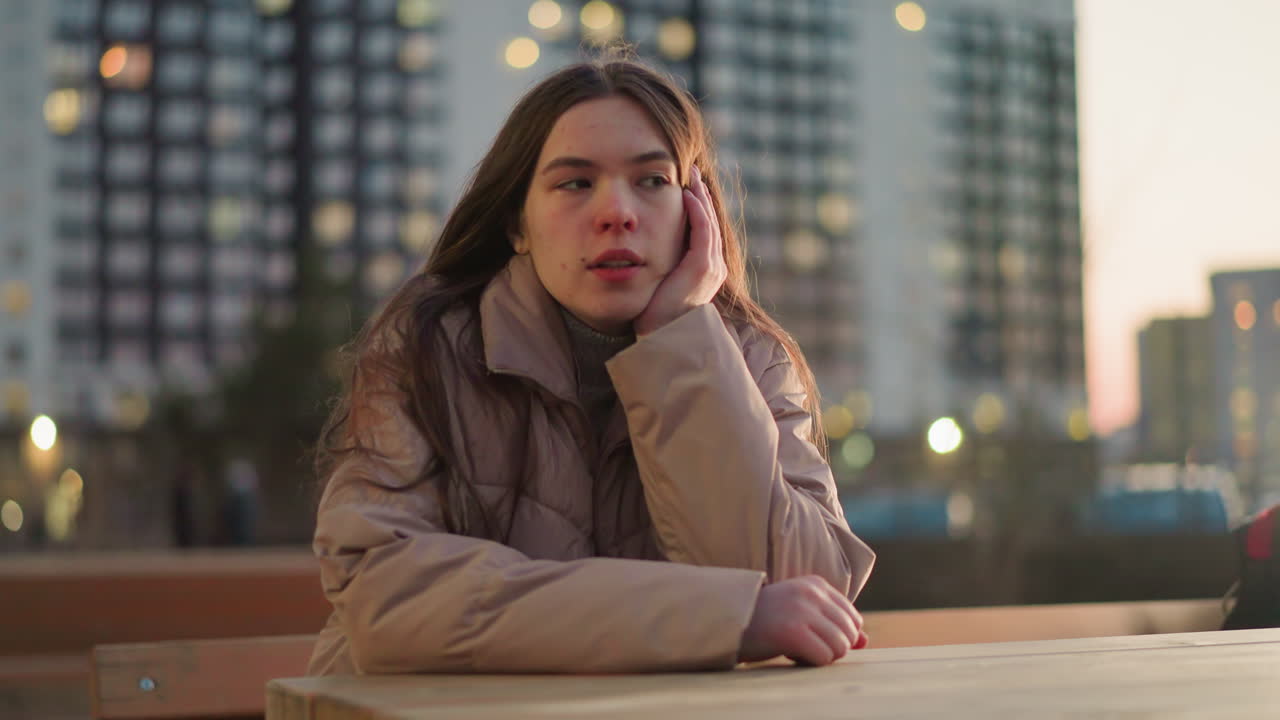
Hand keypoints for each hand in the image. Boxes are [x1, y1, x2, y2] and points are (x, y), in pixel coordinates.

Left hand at [632, 164, 727, 335]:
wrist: (661, 337)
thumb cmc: (655, 316)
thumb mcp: (660, 283)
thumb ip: (660, 265)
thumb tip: (642, 249)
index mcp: (705, 271)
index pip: (705, 231)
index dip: (699, 207)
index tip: (687, 188)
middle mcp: (714, 268)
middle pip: (711, 222)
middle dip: (702, 195)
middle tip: (693, 173)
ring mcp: (712, 267)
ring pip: (709, 222)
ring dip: (700, 196)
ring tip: (692, 176)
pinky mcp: (702, 266)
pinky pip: (703, 230)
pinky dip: (697, 210)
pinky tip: (688, 195)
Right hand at [739, 575, 868, 665]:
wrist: (729, 621)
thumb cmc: (767, 620)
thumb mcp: (803, 615)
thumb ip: (834, 624)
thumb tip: (865, 641)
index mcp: (816, 584)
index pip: (853, 617)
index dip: (839, 636)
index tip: (814, 636)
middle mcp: (812, 594)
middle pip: (850, 633)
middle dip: (833, 648)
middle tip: (807, 646)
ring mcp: (802, 611)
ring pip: (840, 647)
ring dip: (823, 656)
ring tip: (799, 649)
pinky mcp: (793, 632)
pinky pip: (824, 657)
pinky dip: (812, 662)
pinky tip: (792, 654)